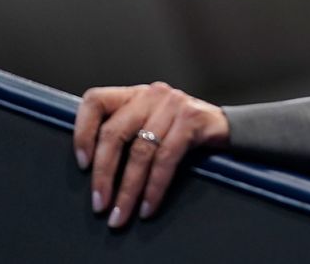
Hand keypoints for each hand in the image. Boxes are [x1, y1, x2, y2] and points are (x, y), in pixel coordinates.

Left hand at [73, 81, 229, 228]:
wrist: (226, 128)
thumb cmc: (180, 132)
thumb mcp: (150, 124)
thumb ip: (125, 133)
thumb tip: (91, 169)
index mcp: (134, 94)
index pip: (95, 100)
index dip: (82, 132)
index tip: (82, 164)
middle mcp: (151, 94)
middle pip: (114, 132)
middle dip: (103, 174)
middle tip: (100, 204)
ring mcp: (173, 104)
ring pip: (140, 151)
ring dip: (128, 190)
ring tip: (120, 215)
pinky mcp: (192, 119)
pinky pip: (166, 159)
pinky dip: (154, 188)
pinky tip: (148, 207)